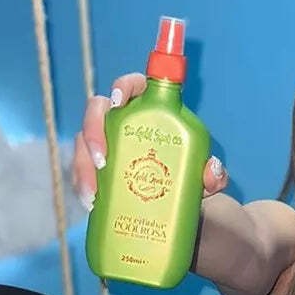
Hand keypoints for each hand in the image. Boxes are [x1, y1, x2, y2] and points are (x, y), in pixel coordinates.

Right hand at [72, 72, 228, 210]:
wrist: (178, 207)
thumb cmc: (189, 178)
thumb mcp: (203, 176)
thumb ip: (213, 174)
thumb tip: (212, 170)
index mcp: (149, 110)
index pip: (133, 86)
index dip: (123, 86)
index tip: (119, 102)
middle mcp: (123, 122)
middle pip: (97, 112)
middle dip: (93, 132)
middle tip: (102, 161)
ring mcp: (105, 144)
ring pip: (83, 144)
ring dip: (83, 166)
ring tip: (93, 194)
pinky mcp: (95, 169)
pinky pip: (81, 170)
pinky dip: (82, 185)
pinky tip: (91, 203)